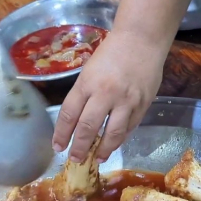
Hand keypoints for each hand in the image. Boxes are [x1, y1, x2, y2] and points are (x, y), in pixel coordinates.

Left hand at [52, 31, 165, 162]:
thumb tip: (78, 121)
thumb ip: (84, 94)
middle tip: (76, 159)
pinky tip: (115, 144)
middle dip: (79, 148)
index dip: (61, 134)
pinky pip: (130, 127)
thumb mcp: (89, 70)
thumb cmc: (112, 53)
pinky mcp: (143, 104)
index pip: (69, 114)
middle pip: (88, 128)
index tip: (58, 147)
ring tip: (98, 159)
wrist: (141, 40)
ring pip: (112, 133)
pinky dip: (121, 139)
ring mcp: (126, 100)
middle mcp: (105, 93)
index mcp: (87, 83)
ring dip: (103, 150)